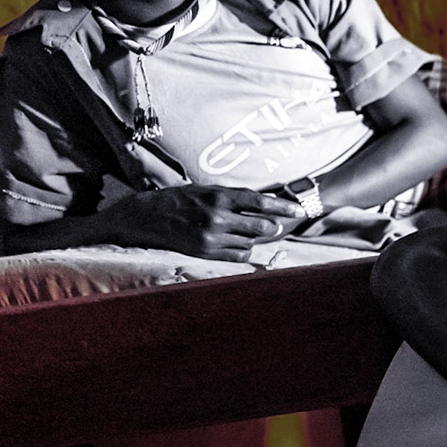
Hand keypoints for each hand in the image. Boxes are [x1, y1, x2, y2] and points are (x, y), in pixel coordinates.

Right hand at [112, 185, 306, 260]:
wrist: (147, 217)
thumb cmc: (180, 200)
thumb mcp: (208, 190)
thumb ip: (235, 196)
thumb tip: (266, 201)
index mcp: (219, 196)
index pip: (261, 202)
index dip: (283, 207)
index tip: (299, 210)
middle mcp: (217, 216)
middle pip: (261, 226)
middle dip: (271, 227)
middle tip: (272, 226)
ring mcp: (211, 236)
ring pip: (250, 242)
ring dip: (253, 239)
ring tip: (241, 232)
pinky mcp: (205, 252)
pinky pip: (238, 256)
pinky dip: (243, 251)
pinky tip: (236, 244)